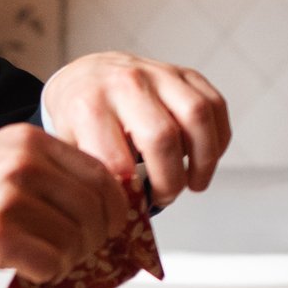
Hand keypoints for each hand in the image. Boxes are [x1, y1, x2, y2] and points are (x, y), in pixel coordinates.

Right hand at [0, 125, 133, 287]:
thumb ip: (48, 175)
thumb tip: (108, 205)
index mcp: (27, 140)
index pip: (102, 176)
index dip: (114, 210)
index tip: (107, 229)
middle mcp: (22, 162)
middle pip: (98, 210)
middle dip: (95, 240)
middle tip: (73, 254)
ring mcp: (8, 197)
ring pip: (78, 240)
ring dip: (66, 260)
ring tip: (37, 259)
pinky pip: (52, 263)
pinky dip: (44, 275)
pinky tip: (21, 269)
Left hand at [40, 53, 230, 205]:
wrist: (87, 74)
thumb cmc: (80, 115)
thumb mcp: (69, 146)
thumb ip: (91, 175)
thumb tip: (119, 214)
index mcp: (90, 106)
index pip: (118, 162)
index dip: (131, 195)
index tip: (133, 209)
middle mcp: (126, 83)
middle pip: (162, 137)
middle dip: (170, 180)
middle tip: (164, 197)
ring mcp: (159, 73)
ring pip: (197, 116)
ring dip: (204, 159)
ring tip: (195, 183)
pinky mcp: (184, 73)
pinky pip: (215, 104)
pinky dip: (218, 138)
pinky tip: (205, 156)